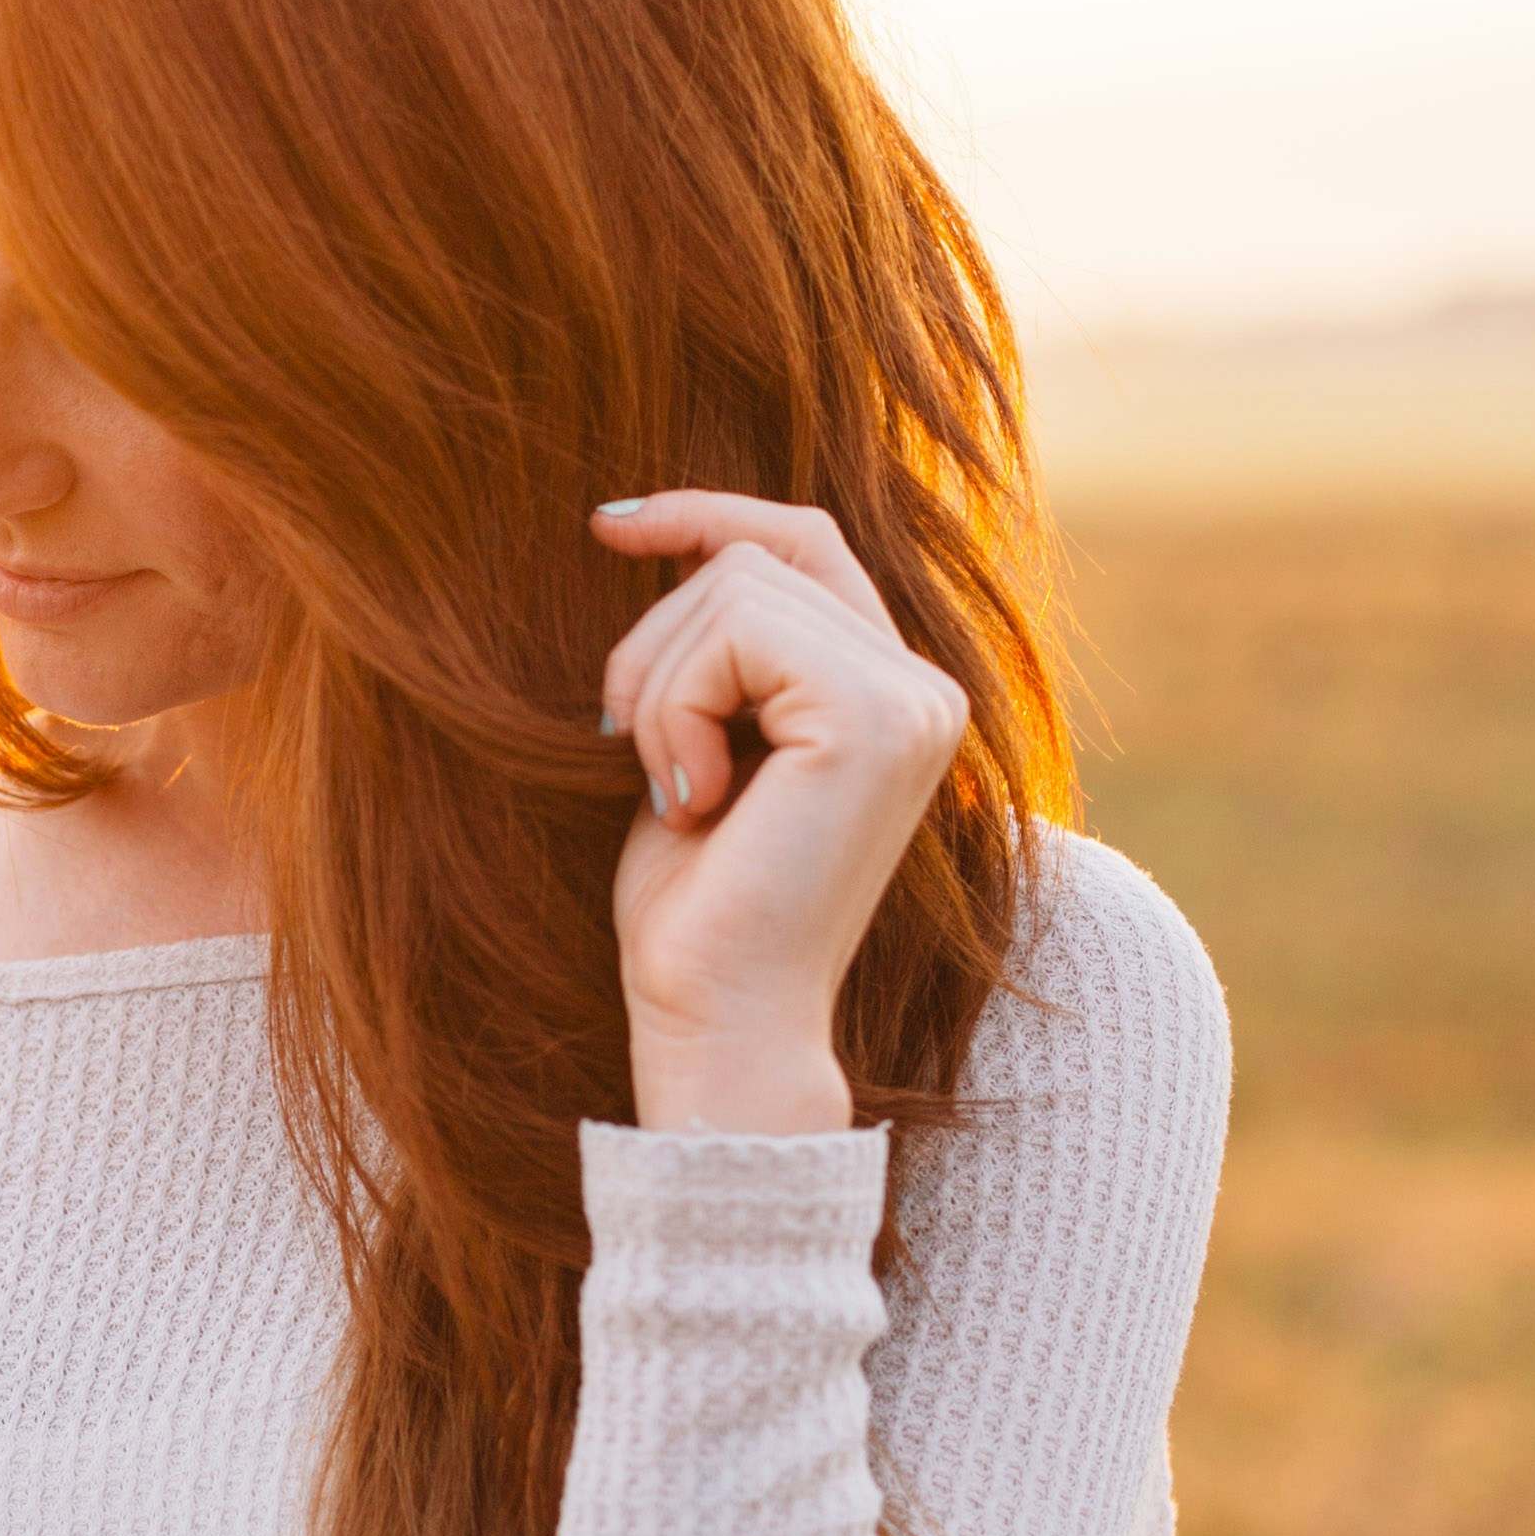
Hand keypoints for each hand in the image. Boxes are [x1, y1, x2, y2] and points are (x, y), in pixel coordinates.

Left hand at [594, 493, 971, 1132]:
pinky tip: (695, 800)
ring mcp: (911, 698)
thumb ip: (719, 653)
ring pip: (735, 585)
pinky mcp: (872, 715)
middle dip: (656, 644)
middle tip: (635, 756)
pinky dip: (676, 707)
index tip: (608, 527)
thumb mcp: (701, 747)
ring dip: (659, 685)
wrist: (719, 1021)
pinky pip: (733, 630)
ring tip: (677, 791)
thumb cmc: (696, 911)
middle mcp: (925, 687)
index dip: (709, 514)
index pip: (806, 542)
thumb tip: (673, 539)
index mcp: (893, 694)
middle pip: (756, 556)